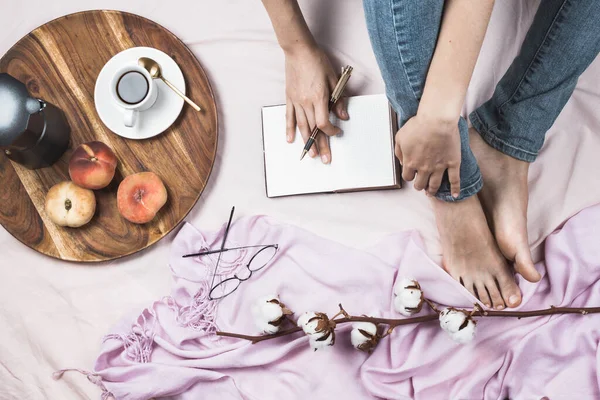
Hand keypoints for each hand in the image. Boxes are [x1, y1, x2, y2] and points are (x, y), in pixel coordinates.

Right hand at [284, 45, 348, 162]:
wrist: (298, 50)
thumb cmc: (318, 62)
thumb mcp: (334, 79)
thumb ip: (338, 100)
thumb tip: (343, 116)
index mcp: (319, 98)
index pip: (324, 123)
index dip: (331, 132)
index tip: (337, 133)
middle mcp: (306, 102)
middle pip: (313, 129)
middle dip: (320, 145)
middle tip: (324, 159)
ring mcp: (296, 101)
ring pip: (301, 126)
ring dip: (306, 142)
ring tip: (310, 154)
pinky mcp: (289, 98)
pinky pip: (289, 116)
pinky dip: (289, 129)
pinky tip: (290, 140)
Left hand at [395, 114, 460, 196]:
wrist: (437, 121)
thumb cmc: (418, 126)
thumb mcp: (400, 137)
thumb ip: (398, 151)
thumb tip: (402, 161)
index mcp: (411, 163)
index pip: (407, 177)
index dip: (409, 176)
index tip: (411, 174)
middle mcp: (424, 169)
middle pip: (420, 185)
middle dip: (419, 186)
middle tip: (420, 185)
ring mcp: (439, 167)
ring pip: (435, 185)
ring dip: (432, 190)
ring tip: (431, 192)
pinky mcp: (453, 163)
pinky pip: (455, 180)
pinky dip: (455, 189)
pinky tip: (455, 195)